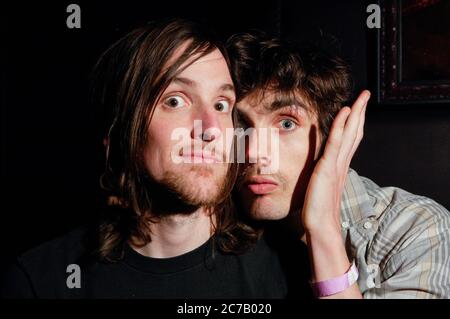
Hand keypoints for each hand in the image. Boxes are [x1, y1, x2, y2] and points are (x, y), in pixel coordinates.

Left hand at [301, 90, 369, 235]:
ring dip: (356, 113)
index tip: (358, 107)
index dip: (356, 122)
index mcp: (340, 166)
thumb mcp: (321, 184)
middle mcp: (342, 162)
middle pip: (355, 132)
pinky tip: (346, 111)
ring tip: (362, 96)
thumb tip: (320, 168)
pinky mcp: (328, 167)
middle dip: (361, 112)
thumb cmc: (318, 208)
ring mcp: (336, 164)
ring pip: (350, 133)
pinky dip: (341, 126)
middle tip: (366, 94)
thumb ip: (323, 173)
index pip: (351, 139)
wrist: (320, 224)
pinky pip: (336, 142)